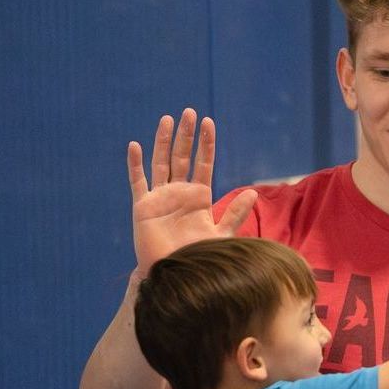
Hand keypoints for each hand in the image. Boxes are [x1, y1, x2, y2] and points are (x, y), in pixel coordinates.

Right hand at [126, 110, 256, 272]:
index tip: (209, 122)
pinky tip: (134, 146)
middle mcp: (178, 193)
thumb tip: (253, 192)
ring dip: (163, 141)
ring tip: (167, 119)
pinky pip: (138, 181)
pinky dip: (135, 164)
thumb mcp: (220, 235)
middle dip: (186, 135)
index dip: (206, 144)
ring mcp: (160, 198)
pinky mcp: (142, 207)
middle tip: (190, 112)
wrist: (174, 276)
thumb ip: (235, 214)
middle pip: (182, 157)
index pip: (203, 164)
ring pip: (161, 162)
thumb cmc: (197, 258)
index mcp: (198, 197)